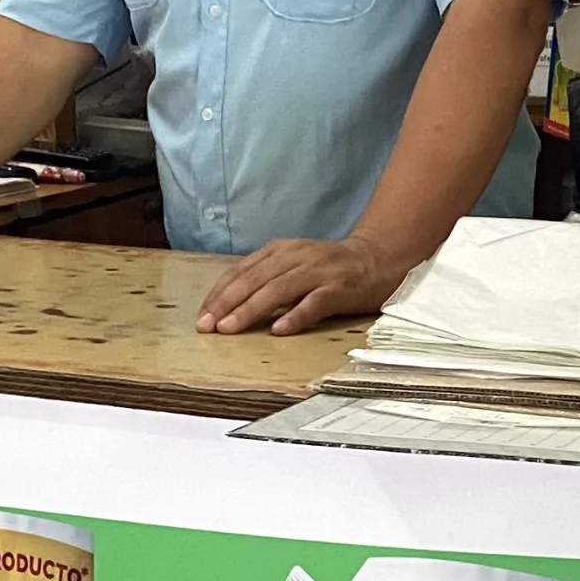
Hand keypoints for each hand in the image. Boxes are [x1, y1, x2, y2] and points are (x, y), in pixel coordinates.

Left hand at [197, 236, 406, 335]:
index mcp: (281, 250)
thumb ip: (266, 278)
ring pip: (278, 290)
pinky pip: (314, 303)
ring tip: (230, 329)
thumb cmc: (330, 268)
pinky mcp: (339, 289)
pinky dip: (295, 316)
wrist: (378, 259)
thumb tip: (229, 304)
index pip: (242, 271)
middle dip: (227, 303)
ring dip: (251, 309)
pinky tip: (279, 330)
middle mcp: (296, 257)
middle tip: (207, 325)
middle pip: (255, 280)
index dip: (219, 293)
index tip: (202, 315)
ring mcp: (318, 272)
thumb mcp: (294, 264)